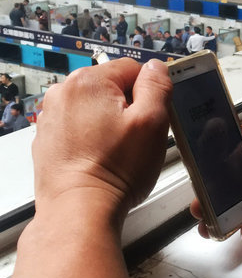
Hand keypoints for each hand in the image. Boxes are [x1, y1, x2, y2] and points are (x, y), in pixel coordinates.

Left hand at [33, 58, 171, 220]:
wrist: (78, 210)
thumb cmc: (115, 171)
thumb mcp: (153, 122)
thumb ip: (157, 86)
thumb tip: (156, 68)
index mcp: (88, 81)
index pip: (132, 69)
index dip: (148, 94)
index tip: (149, 119)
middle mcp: (63, 93)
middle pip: (111, 88)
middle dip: (127, 109)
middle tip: (135, 139)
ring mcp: (51, 117)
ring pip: (95, 109)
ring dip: (108, 124)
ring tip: (116, 153)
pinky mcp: (48, 140)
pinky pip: (79, 128)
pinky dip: (91, 139)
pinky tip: (100, 160)